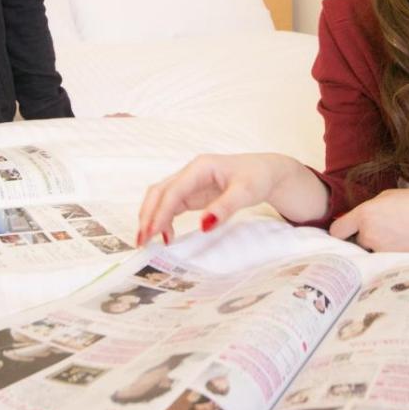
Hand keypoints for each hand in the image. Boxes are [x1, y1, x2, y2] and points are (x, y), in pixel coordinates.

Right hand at [136, 153, 328, 245]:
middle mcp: (190, 173)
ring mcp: (189, 183)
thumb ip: (224, 208)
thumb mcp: (246, 192)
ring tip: (147, 242)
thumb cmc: (257, 177)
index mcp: (200, 167)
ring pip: (161, 199)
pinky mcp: (192, 194)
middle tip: (142, 241)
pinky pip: (171, 206)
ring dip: (152, 218)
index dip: (160, 212)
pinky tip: (167, 237)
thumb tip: (203, 226)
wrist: (266, 172)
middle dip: (148, 215)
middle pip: (159, 192)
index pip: (173, 190)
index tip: (152, 233)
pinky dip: (164, 220)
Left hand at [328, 188, 408, 253]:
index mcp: (366, 214)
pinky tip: (405, 244)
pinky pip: (384, 258)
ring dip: (378, 246)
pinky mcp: (394, 263)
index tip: (347, 229)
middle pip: (355, 241)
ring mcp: (382, 251)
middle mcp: (369, 235)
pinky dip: (391, 253)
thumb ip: (370, 208)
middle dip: (364, 236)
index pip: (337, 230)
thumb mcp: (390, 196)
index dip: (341, 230)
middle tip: (383, 229)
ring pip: (371, 251)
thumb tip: (361, 218)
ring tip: (398, 235)